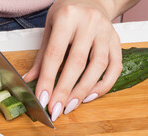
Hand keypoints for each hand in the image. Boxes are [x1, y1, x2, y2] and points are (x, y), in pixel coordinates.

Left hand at [24, 0, 124, 120]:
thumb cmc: (68, 13)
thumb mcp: (50, 28)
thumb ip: (42, 56)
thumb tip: (30, 81)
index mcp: (67, 18)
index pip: (55, 55)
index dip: (48, 80)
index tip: (43, 100)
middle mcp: (89, 23)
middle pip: (77, 64)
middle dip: (65, 91)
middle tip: (56, 110)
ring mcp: (106, 32)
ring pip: (98, 67)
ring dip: (83, 91)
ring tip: (71, 106)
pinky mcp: (117, 41)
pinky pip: (114, 67)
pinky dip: (103, 85)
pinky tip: (90, 96)